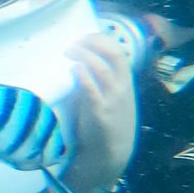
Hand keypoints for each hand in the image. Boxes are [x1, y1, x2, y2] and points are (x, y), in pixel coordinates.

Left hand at [64, 31, 137, 190]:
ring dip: (84, 56)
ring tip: (68, 51)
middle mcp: (122, 88)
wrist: (110, 156)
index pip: (118, 52)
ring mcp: (113, 101)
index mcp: (125, 83)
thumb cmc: (104, 125)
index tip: (82, 36)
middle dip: (93, 43)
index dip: (101, 40)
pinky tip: (74, 69)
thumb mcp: (108, 99)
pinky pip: (93, 91)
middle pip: (113, 55)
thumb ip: (99, 81)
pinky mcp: (100, 114)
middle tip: (73, 42)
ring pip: (102, 69)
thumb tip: (79, 61)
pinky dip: (84, 77)